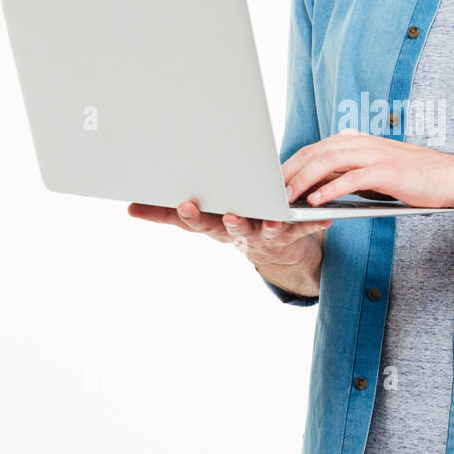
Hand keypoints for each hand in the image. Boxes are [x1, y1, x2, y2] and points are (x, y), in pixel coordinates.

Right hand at [127, 199, 330, 268]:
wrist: (272, 250)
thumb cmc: (229, 223)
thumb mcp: (198, 220)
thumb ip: (164, 214)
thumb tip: (129, 209)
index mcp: (215, 225)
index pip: (197, 222)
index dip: (191, 216)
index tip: (185, 204)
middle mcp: (239, 232)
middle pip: (233, 228)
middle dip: (231, 222)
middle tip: (231, 215)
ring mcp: (265, 235)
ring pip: (268, 229)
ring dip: (272, 224)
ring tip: (276, 217)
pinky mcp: (291, 234)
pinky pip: (303, 227)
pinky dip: (313, 222)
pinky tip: (324, 217)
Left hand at [282, 130, 453, 209]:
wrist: (449, 178)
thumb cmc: (412, 179)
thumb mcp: (373, 173)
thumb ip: (346, 174)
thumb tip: (316, 189)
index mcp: (356, 140)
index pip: (314, 149)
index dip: (290, 164)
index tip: (271, 182)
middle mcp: (361, 142)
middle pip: (314, 152)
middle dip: (288, 171)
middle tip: (268, 191)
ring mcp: (373, 154)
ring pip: (327, 162)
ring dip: (303, 180)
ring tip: (285, 197)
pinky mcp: (385, 170)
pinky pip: (350, 178)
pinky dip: (329, 189)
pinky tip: (315, 201)